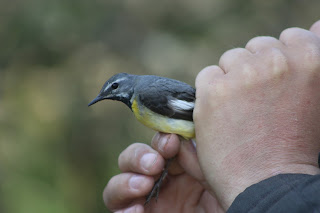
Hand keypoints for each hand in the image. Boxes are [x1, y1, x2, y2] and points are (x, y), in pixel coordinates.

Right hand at [103, 133, 222, 212]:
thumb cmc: (228, 203)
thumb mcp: (215, 178)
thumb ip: (196, 159)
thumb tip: (179, 139)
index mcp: (180, 166)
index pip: (158, 145)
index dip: (160, 140)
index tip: (171, 142)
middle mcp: (160, 181)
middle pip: (132, 158)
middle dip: (139, 157)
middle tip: (154, 164)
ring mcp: (148, 201)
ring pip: (118, 183)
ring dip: (126, 181)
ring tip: (144, 185)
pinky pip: (120, 211)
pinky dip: (123, 209)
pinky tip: (137, 209)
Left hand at [194, 20, 319, 209]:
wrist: (269, 182)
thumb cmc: (295, 144)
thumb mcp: (316, 97)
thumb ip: (313, 60)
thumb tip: (318, 25)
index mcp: (312, 59)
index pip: (290, 38)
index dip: (280, 63)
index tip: (277, 83)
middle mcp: (278, 61)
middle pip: (257, 48)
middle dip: (255, 70)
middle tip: (258, 102)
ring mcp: (245, 73)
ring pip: (231, 59)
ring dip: (233, 79)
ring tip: (241, 111)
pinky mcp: (214, 88)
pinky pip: (208, 75)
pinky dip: (211, 92)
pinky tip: (223, 115)